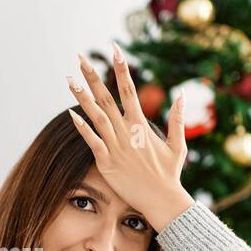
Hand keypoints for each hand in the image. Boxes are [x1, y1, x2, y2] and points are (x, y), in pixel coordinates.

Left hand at [65, 45, 194, 230]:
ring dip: (82, 97)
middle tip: (80, 57)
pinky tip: (70, 113)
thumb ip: (177, 119)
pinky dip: (82, 128)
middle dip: (93, 76)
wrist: (162, 200)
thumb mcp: (178, 145)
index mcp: (141, 125)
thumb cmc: (169, 174)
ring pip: (96, 116)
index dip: (121, 69)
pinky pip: (92, 142)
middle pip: (107, 98)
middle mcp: (127, 132)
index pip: (130, 90)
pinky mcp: (107, 163)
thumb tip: (181, 95)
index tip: (115, 49)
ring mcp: (116, 147)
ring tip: (69, 78)